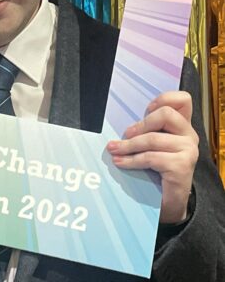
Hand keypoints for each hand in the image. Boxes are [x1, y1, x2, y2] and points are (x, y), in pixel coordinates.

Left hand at [107, 91, 198, 223]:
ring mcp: (188, 151)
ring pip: (153, 139)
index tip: (146, 111)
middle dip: (141, 124)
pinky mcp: (182, 166)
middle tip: (126, 134)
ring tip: (114, 150)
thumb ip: (147, 130)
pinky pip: (151, 158)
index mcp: (183, 126)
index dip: (163, 99)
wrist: (169, 202)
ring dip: (128, 145)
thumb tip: (123, 125)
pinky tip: (120, 162)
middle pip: (166, 114)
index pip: (183, 100)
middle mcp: (189, 135)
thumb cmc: (157, 170)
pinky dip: (131, 160)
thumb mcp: (152, 145)